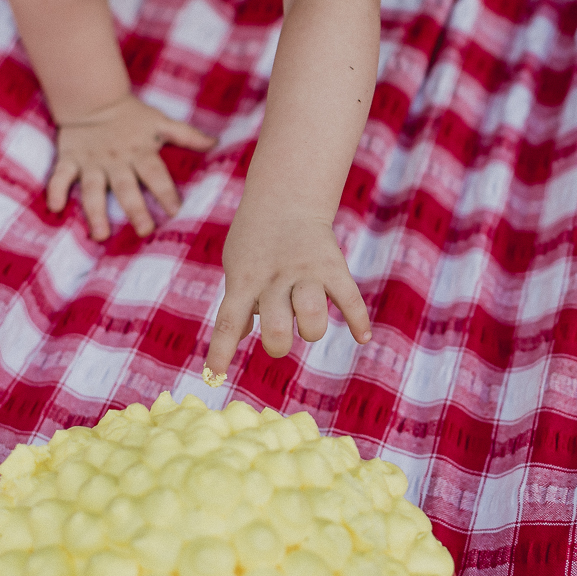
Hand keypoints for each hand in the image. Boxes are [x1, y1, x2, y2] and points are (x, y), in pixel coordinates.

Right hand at [46, 94, 216, 240]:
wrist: (93, 98)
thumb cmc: (132, 117)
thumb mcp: (160, 122)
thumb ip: (187, 135)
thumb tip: (216, 142)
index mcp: (140, 152)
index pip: (156, 174)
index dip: (166, 192)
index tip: (175, 211)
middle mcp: (116, 160)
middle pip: (126, 187)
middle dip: (136, 208)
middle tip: (144, 229)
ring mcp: (91, 162)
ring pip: (93, 189)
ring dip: (96, 212)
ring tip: (100, 234)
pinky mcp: (70, 160)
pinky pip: (61, 176)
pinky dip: (56, 191)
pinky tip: (56, 208)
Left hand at [204, 208, 371, 375]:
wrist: (285, 198)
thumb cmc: (254, 242)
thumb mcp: (236, 268)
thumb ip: (238, 302)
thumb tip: (238, 336)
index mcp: (244, 280)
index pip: (228, 321)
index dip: (221, 351)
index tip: (214, 376)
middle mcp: (274, 278)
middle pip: (278, 326)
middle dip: (278, 344)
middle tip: (279, 339)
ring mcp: (305, 272)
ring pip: (312, 314)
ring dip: (311, 330)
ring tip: (308, 325)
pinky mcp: (333, 267)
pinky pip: (349, 297)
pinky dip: (358, 319)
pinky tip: (362, 338)